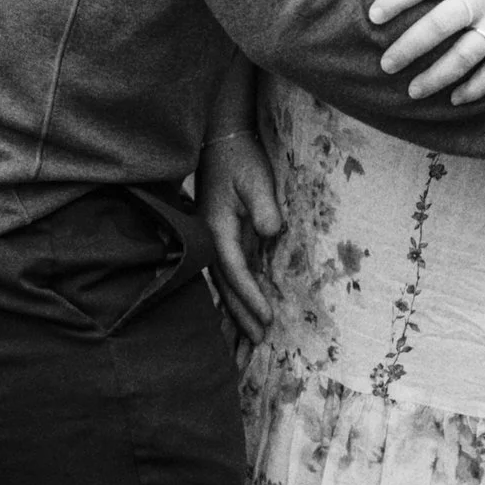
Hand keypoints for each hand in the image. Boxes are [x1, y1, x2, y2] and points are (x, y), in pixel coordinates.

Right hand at [198, 127, 282, 341]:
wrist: (221, 141)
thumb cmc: (240, 159)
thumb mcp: (255, 179)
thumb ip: (264, 206)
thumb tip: (273, 233)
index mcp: (216, 228)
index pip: (236, 271)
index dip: (251, 296)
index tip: (268, 317)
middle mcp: (211, 239)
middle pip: (226, 286)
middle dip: (242, 315)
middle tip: (259, 342)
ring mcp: (214, 240)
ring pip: (225, 284)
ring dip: (237, 310)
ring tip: (252, 337)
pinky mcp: (222, 237)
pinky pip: (229, 272)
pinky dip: (237, 294)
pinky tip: (244, 309)